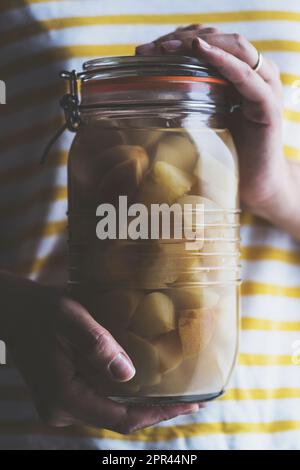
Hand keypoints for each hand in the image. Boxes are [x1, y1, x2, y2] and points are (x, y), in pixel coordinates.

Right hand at [0, 272, 200, 433]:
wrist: (16, 311)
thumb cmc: (42, 310)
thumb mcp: (71, 318)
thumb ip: (98, 346)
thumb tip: (130, 374)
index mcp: (65, 397)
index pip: (122, 417)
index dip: (159, 413)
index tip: (191, 403)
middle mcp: (62, 410)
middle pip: (119, 418)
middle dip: (157, 409)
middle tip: (192, 397)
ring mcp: (62, 406)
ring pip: (112, 410)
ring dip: (143, 402)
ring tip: (175, 391)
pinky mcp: (64, 396)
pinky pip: (101, 400)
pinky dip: (125, 394)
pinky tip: (145, 382)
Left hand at [136, 26, 299, 239]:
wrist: (255, 188)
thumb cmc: (227, 159)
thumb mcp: (202, 126)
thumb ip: (186, 109)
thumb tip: (143, 104)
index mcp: (233, 78)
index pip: (207, 44)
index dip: (176, 41)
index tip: (144, 51)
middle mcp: (251, 76)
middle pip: (218, 40)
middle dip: (181, 39)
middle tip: (149, 50)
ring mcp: (262, 88)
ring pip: (234, 48)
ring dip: (199, 43)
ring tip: (167, 48)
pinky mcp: (266, 107)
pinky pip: (246, 77)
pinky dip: (224, 61)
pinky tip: (201, 52)